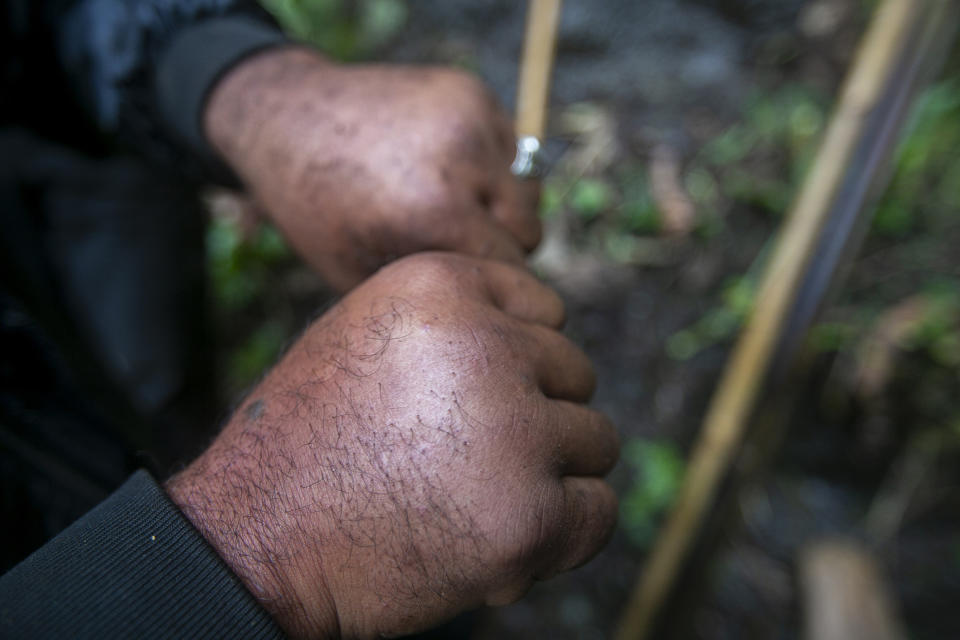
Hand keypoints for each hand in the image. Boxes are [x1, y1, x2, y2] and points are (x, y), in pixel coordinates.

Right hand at [166, 253, 617, 638]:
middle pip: (575, 374)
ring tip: (475, 499)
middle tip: (469, 463)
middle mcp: (484, 343)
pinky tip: (503, 539)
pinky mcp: (528, 514)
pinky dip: (563, 533)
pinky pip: (597, 512)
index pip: (547, 311)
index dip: (522, 365)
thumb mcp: (372, 337)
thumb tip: (547, 339)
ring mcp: (512, 430)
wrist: (258, 541)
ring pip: (594, 440)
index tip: (479, 405)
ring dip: (550, 475)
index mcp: (441, 285)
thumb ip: (458, 325)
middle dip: (537, 419)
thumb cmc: (313, 442)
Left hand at [205, 48, 540, 291]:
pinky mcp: (471, 90)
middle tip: (460, 248)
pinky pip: (509, 146)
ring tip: (452, 207)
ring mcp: (470, 116)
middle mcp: (461, 157)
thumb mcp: (360, 271)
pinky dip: (489, 165)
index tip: (480, 292)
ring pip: (526, 186)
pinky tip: (445, 170)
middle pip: (528, 228)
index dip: (496, 286)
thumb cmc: (318, 208)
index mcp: (434, 210)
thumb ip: (432, 289)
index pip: (509, 267)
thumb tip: (491, 305)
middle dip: (502, 245)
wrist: (288, 118)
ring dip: (500, 203)